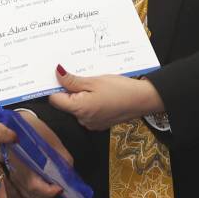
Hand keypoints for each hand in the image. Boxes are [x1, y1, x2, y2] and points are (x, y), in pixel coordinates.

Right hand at [0, 108, 78, 197]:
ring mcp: (19, 181)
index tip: (60, 190)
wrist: (13, 124)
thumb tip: (70, 173)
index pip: (32, 185)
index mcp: (24, 164)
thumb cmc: (32, 129)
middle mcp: (19, 176)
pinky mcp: (22, 182)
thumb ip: (60, 158)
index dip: (46, 191)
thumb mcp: (49, 138)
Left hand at [46, 65, 162, 130]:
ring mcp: (91, 123)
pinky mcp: (99, 124)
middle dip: (71, 90)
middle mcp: (83, 120)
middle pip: (66, 104)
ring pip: (77, 107)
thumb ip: (72, 80)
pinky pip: (88, 112)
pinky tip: (101, 94)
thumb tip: (56, 74)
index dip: (56, 87)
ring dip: (81, 96)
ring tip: (94, 85)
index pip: (55, 100)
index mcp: (79, 109)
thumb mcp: (94, 81)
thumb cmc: (121, 89)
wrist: (143, 100)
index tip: (60, 76)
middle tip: (82, 77)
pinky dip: (90, 103)